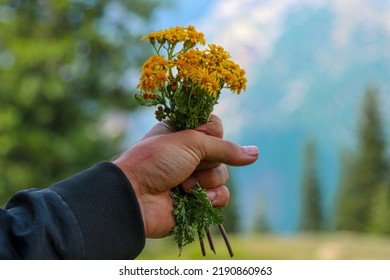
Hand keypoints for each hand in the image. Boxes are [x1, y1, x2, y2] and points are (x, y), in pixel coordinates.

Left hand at [113, 115, 258, 237]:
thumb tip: (255, 153)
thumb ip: (225, 148)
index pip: (215, 126)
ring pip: (223, 175)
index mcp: (183, 132)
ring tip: (182, 184)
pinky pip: (221, 196)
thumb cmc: (157, 161)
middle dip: (207, 160)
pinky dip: (210, 197)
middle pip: (222, 152)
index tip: (199, 136)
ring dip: (206, 180)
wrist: (134, 197)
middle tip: (187, 163)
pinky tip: (193, 198)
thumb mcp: (190, 142)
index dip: (212, 132)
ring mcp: (193, 177)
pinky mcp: (197, 200)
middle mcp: (190, 153)